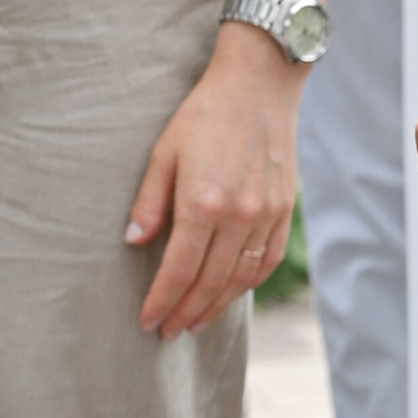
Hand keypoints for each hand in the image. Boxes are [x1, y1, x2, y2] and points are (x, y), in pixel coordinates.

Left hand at [126, 23, 302, 336]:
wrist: (259, 85)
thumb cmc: (205, 114)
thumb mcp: (163, 151)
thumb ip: (150, 201)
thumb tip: (134, 242)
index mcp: (203, 202)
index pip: (178, 269)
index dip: (161, 301)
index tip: (148, 322)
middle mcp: (238, 216)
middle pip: (209, 282)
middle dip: (186, 311)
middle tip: (169, 331)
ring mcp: (265, 215)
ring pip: (240, 279)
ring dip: (216, 305)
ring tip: (196, 321)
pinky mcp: (283, 210)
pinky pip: (266, 261)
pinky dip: (247, 284)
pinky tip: (230, 294)